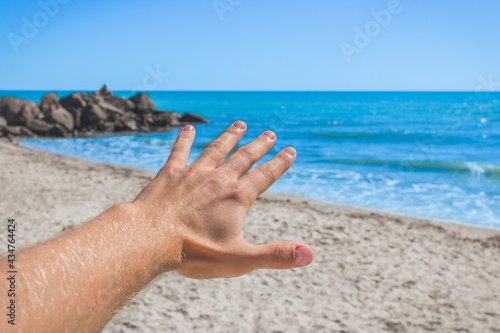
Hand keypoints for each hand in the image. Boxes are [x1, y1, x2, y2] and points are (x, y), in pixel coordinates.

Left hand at [132, 121, 313, 278]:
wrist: (149, 239)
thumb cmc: (194, 252)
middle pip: (244, 157)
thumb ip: (275, 255)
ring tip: (240, 125)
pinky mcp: (170, 174)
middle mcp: (218, 179)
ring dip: (230, 137)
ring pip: (216, 149)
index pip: (265, 176)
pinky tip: (188, 128)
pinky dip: (185, 139)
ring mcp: (193, 174)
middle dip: (259, 145)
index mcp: (237, 198)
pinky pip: (180, 151)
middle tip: (270, 134)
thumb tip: (310, 255)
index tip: (290, 151)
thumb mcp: (240, 259)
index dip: (280, 164)